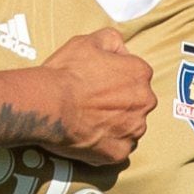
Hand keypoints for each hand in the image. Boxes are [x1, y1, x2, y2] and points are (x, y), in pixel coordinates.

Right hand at [19, 26, 156, 168]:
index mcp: (140, 73)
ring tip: (90, 122)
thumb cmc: (67, 72)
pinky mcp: (118, 153)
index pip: (135, 75)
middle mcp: (144, 102)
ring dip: (115, 126)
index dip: (116, 79)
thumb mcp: (88, 41)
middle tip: (93, 104)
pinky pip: (117, 150)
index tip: (99, 83)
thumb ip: (111, 40)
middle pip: (136, 103)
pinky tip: (89, 138)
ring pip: (129, 128)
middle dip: (120, 104)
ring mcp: (133, 130)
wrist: (49, 104)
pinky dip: (106, 146)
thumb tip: (120, 49)